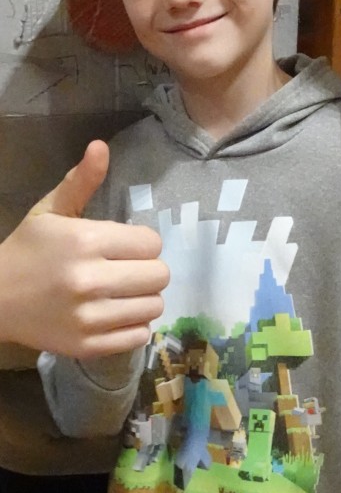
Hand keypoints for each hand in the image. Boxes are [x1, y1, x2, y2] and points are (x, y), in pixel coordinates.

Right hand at [0, 141, 168, 357]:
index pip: (152, 243)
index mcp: (85, 241)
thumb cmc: (29, 249)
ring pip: (154, 306)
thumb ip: (82, 180)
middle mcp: (90, 280)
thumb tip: (101, 146)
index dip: (142, 242)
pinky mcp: (87, 346)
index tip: (125, 245)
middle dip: (147, 269)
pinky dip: (132, 325)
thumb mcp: (52, 210)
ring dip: (143, 298)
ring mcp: (89, 317)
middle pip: (159, 275)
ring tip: (122, 291)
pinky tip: (114, 313)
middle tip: (127, 268)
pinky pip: (138, 336)